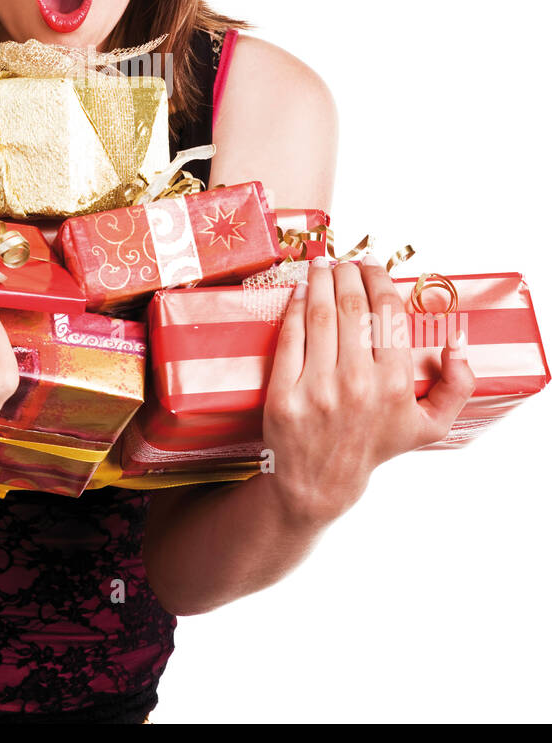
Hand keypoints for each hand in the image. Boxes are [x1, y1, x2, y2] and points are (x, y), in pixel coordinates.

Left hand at [263, 254, 475, 527]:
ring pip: (319, 314)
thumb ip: (458, 386)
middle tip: (343, 260)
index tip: (370, 262)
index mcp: (395, 384)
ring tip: (320, 263)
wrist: (320, 481)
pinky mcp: (284, 394)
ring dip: (320, 279)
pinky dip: (294, 306)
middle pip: (351, 305)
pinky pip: (290, 337)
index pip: (387, 312)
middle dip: (346, 273)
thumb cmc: (375, 445)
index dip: (378, 278)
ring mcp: (318, 388)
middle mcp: (358, 383)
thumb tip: (458, 342)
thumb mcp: (430, 426)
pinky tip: (299, 290)